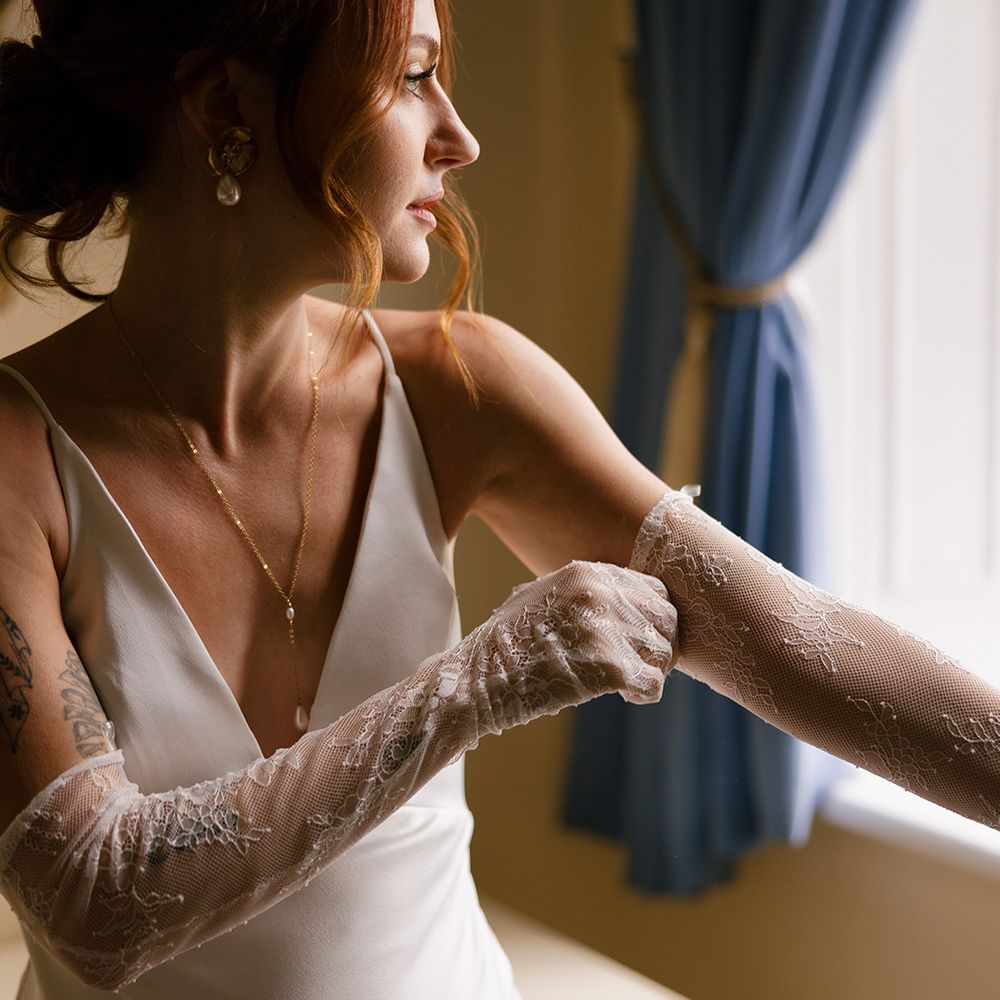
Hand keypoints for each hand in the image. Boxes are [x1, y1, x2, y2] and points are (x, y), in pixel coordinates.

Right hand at [445, 560, 677, 734]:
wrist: (474, 680)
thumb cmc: (504, 646)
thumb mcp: (539, 598)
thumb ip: (580, 593)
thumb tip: (617, 602)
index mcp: (586, 573)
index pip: (653, 590)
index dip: (654, 618)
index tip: (642, 639)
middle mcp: (600, 593)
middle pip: (666, 618)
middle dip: (661, 644)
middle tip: (645, 665)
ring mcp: (604, 629)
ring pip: (663, 652)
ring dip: (652, 671)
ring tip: (629, 684)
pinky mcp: (607, 667)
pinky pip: (653, 684)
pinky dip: (644, 694)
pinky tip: (626, 696)